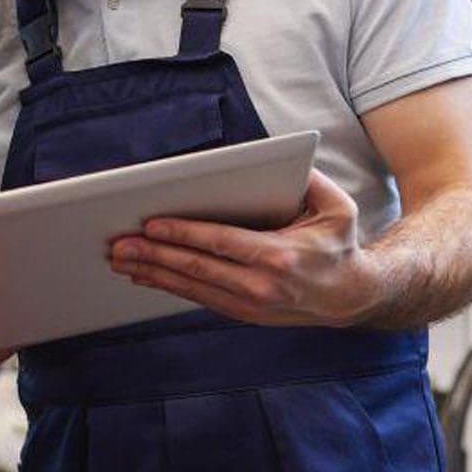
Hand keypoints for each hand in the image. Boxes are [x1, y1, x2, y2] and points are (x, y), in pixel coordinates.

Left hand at [106, 169, 382, 326]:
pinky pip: (198, 298)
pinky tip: (144, 276)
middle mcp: (262, 285)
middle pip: (196, 268)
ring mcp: (250, 304)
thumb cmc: (340, 244)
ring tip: (119, 260)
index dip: (183, 234)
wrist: (353, 298)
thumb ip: (310, 181)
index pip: (221, 243)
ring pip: (191, 287)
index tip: (151, 224)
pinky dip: (168, 286)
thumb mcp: (338, 207)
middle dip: (153, 255)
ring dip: (151, 273)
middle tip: (118, 246)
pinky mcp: (243, 314)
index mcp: (280, 256)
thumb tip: (279, 158)